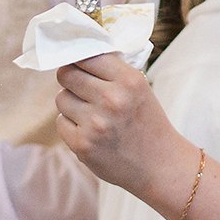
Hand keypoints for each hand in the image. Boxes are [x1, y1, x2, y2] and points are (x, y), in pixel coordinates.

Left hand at [53, 52, 195, 208]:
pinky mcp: (82, 144)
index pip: (87, 55)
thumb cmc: (146, 122)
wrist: (159, 165)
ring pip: (61, 98)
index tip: (79, 65)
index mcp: (128, 80)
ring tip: (90, 113)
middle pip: (67, 74)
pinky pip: (60, 122)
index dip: (79, 59)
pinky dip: (70, 125)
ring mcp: (95, 123)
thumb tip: (74, 54)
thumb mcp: (139, 88)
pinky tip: (89, 131)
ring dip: (70, 103)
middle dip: (71, 80)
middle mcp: (111, 99)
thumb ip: (111, 70)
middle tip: (81, 88)